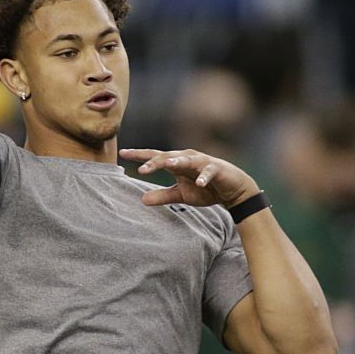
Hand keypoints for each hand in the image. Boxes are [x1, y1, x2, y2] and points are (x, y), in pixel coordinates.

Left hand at [119, 148, 259, 207]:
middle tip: (141, 169)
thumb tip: (142, 200)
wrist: (231, 190)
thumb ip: (163, 196)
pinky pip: (208, 172)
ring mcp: (202, 162)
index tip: (123, 153)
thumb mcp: (181, 195)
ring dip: (177, 161)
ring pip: (187, 159)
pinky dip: (204, 177)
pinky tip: (199, 183)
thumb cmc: (205, 189)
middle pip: (167, 157)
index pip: (155, 157)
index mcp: (175, 163)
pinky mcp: (216, 169)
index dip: (139, 155)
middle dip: (154, 161)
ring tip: (167, 165)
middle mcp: (186, 158)